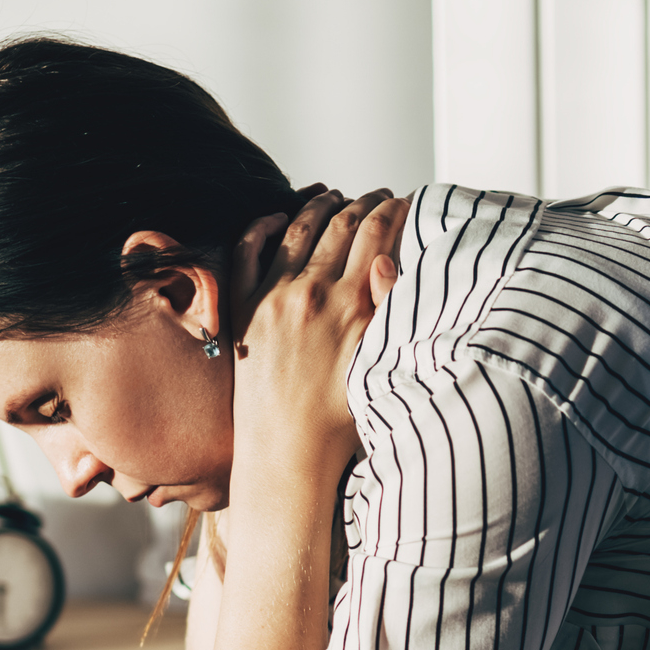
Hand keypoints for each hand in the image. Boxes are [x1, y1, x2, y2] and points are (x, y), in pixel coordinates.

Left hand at [230, 188, 405, 469]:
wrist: (285, 454)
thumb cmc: (340, 421)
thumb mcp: (379, 365)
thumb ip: (386, 310)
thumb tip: (386, 259)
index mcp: (349, 305)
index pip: (377, 235)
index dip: (395, 210)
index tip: (406, 201)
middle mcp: (310, 292)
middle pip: (342, 223)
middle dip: (365, 202)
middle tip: (379, 196)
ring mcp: (272, 297)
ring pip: (298, 226)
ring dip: (321, 205)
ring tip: (337, 197)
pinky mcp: (243, 308)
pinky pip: (247, 250)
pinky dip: (263, 225)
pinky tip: (277, 215)